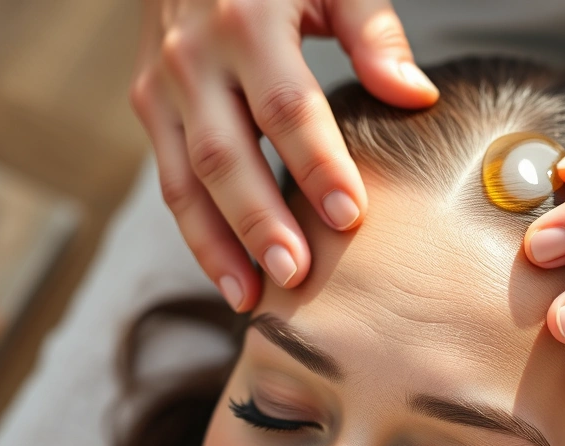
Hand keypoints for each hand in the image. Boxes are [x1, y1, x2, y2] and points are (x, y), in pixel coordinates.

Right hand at [131, 0, 437, 310]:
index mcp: (247, 21)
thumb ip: (373, 31)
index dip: (318, 165)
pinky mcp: (149, 104)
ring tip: (253, 299)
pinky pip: (170, 179)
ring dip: (217, 245)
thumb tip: (415, 95)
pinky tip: (229, 274)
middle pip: (227, 155)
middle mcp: (194, 57)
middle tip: (297, 275)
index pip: (287, 107)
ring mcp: (162, 85)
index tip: (351, 217)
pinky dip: (197, 232)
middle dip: (261, 221)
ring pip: (185, 180)